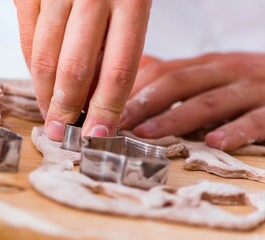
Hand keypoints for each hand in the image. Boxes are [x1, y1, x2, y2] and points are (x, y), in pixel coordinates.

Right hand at [14, 0, 150, 139]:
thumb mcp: (132, 8)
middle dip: (67, 108)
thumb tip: (97, 98)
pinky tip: (41, 82)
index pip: (118, 72)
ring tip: (50, 113)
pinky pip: (27, 37)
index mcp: (131, 1)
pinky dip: (31, 66)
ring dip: (46, 93)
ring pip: (44, 57)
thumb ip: (116, 50)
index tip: (98, 135)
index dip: (107, 110)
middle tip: (64, 132)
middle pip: (75, 70)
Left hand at [121, 53, 264, 150]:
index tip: (107, 106)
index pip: (161, 71)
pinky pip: (254, 120)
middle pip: (178, 84)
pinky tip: (216, 143)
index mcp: (202, 65)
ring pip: (209, 102)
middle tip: (117, 123)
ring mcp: (248, 89)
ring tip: (147, 134)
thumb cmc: (237, 80)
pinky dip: (235, 130)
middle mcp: (222, 71)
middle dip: (144, 103)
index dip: (133, 88)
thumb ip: (175, 78)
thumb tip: (134, 82)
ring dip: (175, 118)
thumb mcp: (206, 73)